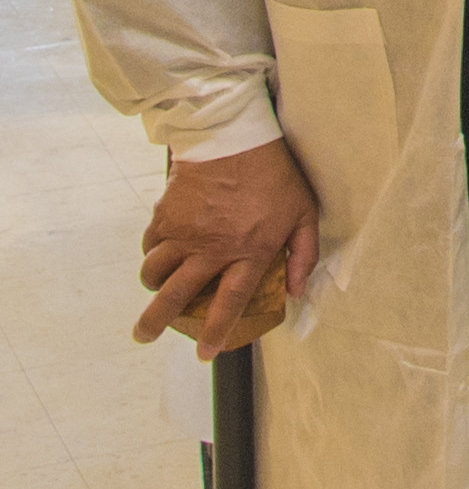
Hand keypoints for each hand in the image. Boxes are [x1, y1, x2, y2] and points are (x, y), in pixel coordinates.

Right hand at [136, 141, 320, 352]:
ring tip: (156, 290)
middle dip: (155, 322)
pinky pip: (149, 244)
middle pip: (175, 296)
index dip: (216, 332)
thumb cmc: (275, 173)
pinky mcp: (166, 213)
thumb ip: (303, 254)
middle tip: (144, 336)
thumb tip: (296, 292)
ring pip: (154, 272)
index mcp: (248, 251)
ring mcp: (184, 232)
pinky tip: (159, 253)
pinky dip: (150, 253)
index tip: (206, 354)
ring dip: (152, 286)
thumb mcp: (303, 212)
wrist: (236, 134)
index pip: (229, 303)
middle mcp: (211, 248)